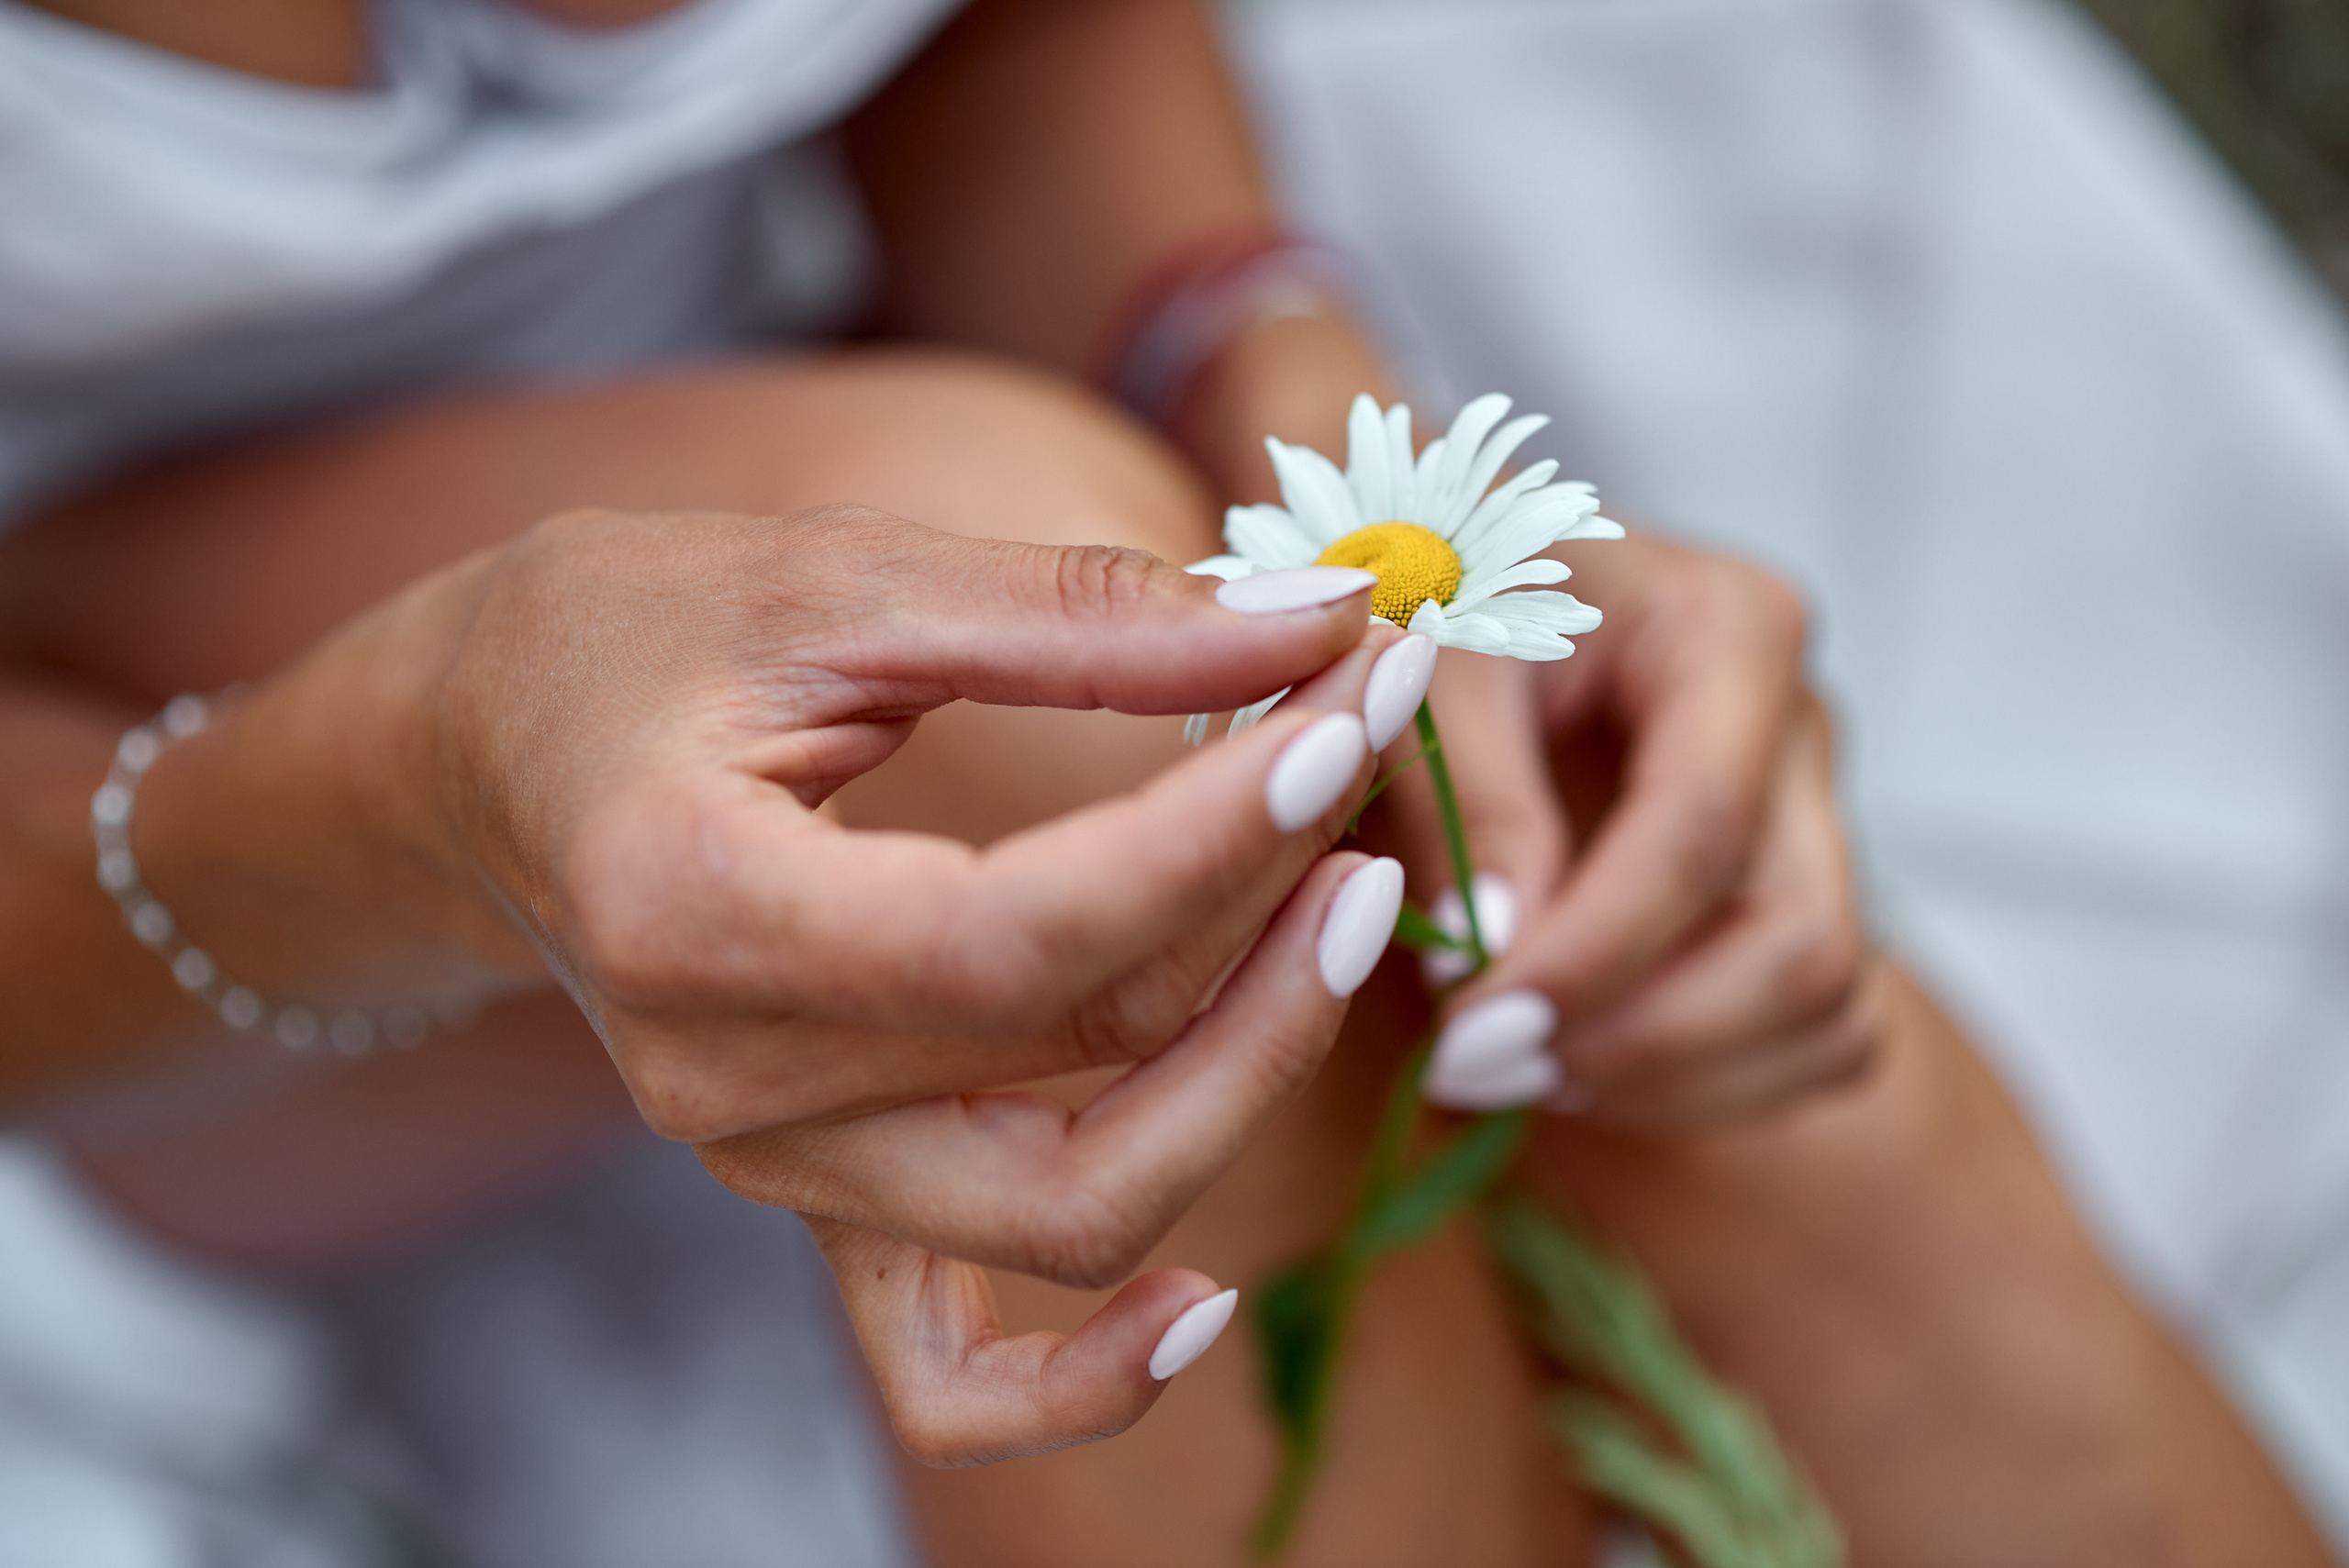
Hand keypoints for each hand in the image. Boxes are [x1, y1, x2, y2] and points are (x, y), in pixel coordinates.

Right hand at [411, 507, 1411, 1458]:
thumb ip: (1075, 614)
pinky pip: (943, 1370)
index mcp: (694, 913)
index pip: (1014, 937)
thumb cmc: (621, 639)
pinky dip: (1074, 1383)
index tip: (1346, 708)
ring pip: (1065, 1202)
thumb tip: (1311, 622)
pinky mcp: (812, 1195)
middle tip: (1365, 766)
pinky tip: (1195, 1306)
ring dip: (1244, 1072)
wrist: (477, 758)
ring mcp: (770, 1164)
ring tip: (1349, 908)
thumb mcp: (835, 581)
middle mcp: (727, 1081)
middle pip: (1074, 1079)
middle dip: (1270, 930)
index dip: (1210, 841)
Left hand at [1398, 531, 1885, 1124]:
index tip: (1476, 1028)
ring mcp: (1817, 818)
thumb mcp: (1430, 669)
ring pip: (1823, 1005)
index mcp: (1729, 630)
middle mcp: (1801, 728)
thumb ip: (1463, 798)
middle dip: (1642, 1036)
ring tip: (1514, 1072)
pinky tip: (1577, 1065)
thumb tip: (1490, 952)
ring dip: (1668, 1075)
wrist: (1477, 597)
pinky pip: (1818, 1036)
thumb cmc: (1449, 610)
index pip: (1699, 828)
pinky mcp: (1800, 892)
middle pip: (1798, 938)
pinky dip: (1703, 1083)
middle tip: (1484, 1066)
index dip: (1593, 952)